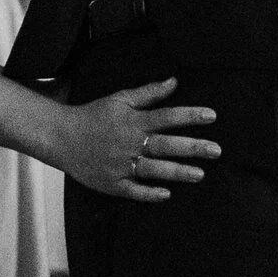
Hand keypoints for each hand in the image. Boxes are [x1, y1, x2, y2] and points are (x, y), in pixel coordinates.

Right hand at [55, 79, 219, 201]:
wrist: (61, 136)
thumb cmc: (94, 115)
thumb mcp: (120, 99)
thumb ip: (148, 93)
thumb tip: (174, 82)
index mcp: (133, 120)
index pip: (166, 116)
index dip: (189, 116)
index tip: (211, 116)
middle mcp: (129, 142)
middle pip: (165, 145)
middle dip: (192, 147)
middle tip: (216, 150)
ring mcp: (121, 165)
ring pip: (153, 169)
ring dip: (177, 172)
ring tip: (199, 174)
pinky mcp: (112, 183)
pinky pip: (133, 190)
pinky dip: (149, 193)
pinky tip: (166, 194)